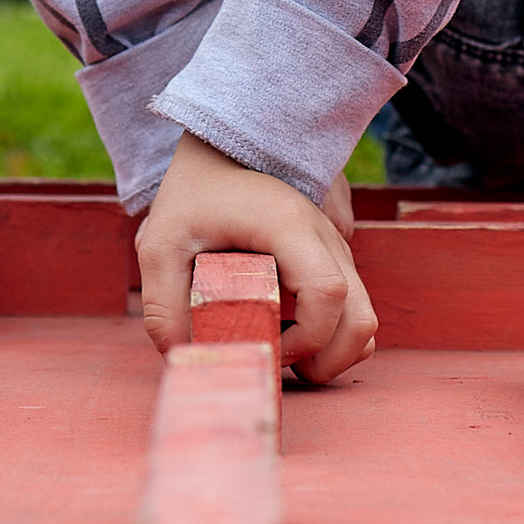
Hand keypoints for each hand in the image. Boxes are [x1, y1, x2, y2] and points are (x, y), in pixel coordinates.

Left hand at [134, 133, 377, 386]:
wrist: (217, 157)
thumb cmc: (190, 197)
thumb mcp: (159, 246)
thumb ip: (163, 304)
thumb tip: (183, 356)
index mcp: (289, 227)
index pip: (327, 294)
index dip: (304, 338)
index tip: (267, 346)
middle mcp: (325, 236)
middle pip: (361, 318)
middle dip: (329, 360)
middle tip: (282, 367)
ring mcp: (335, 247)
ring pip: (364, 318)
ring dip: (335, 352)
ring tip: (287, 355)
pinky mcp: (333, 258)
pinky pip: (354, 309)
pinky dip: (335, 336)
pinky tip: (292, 336)